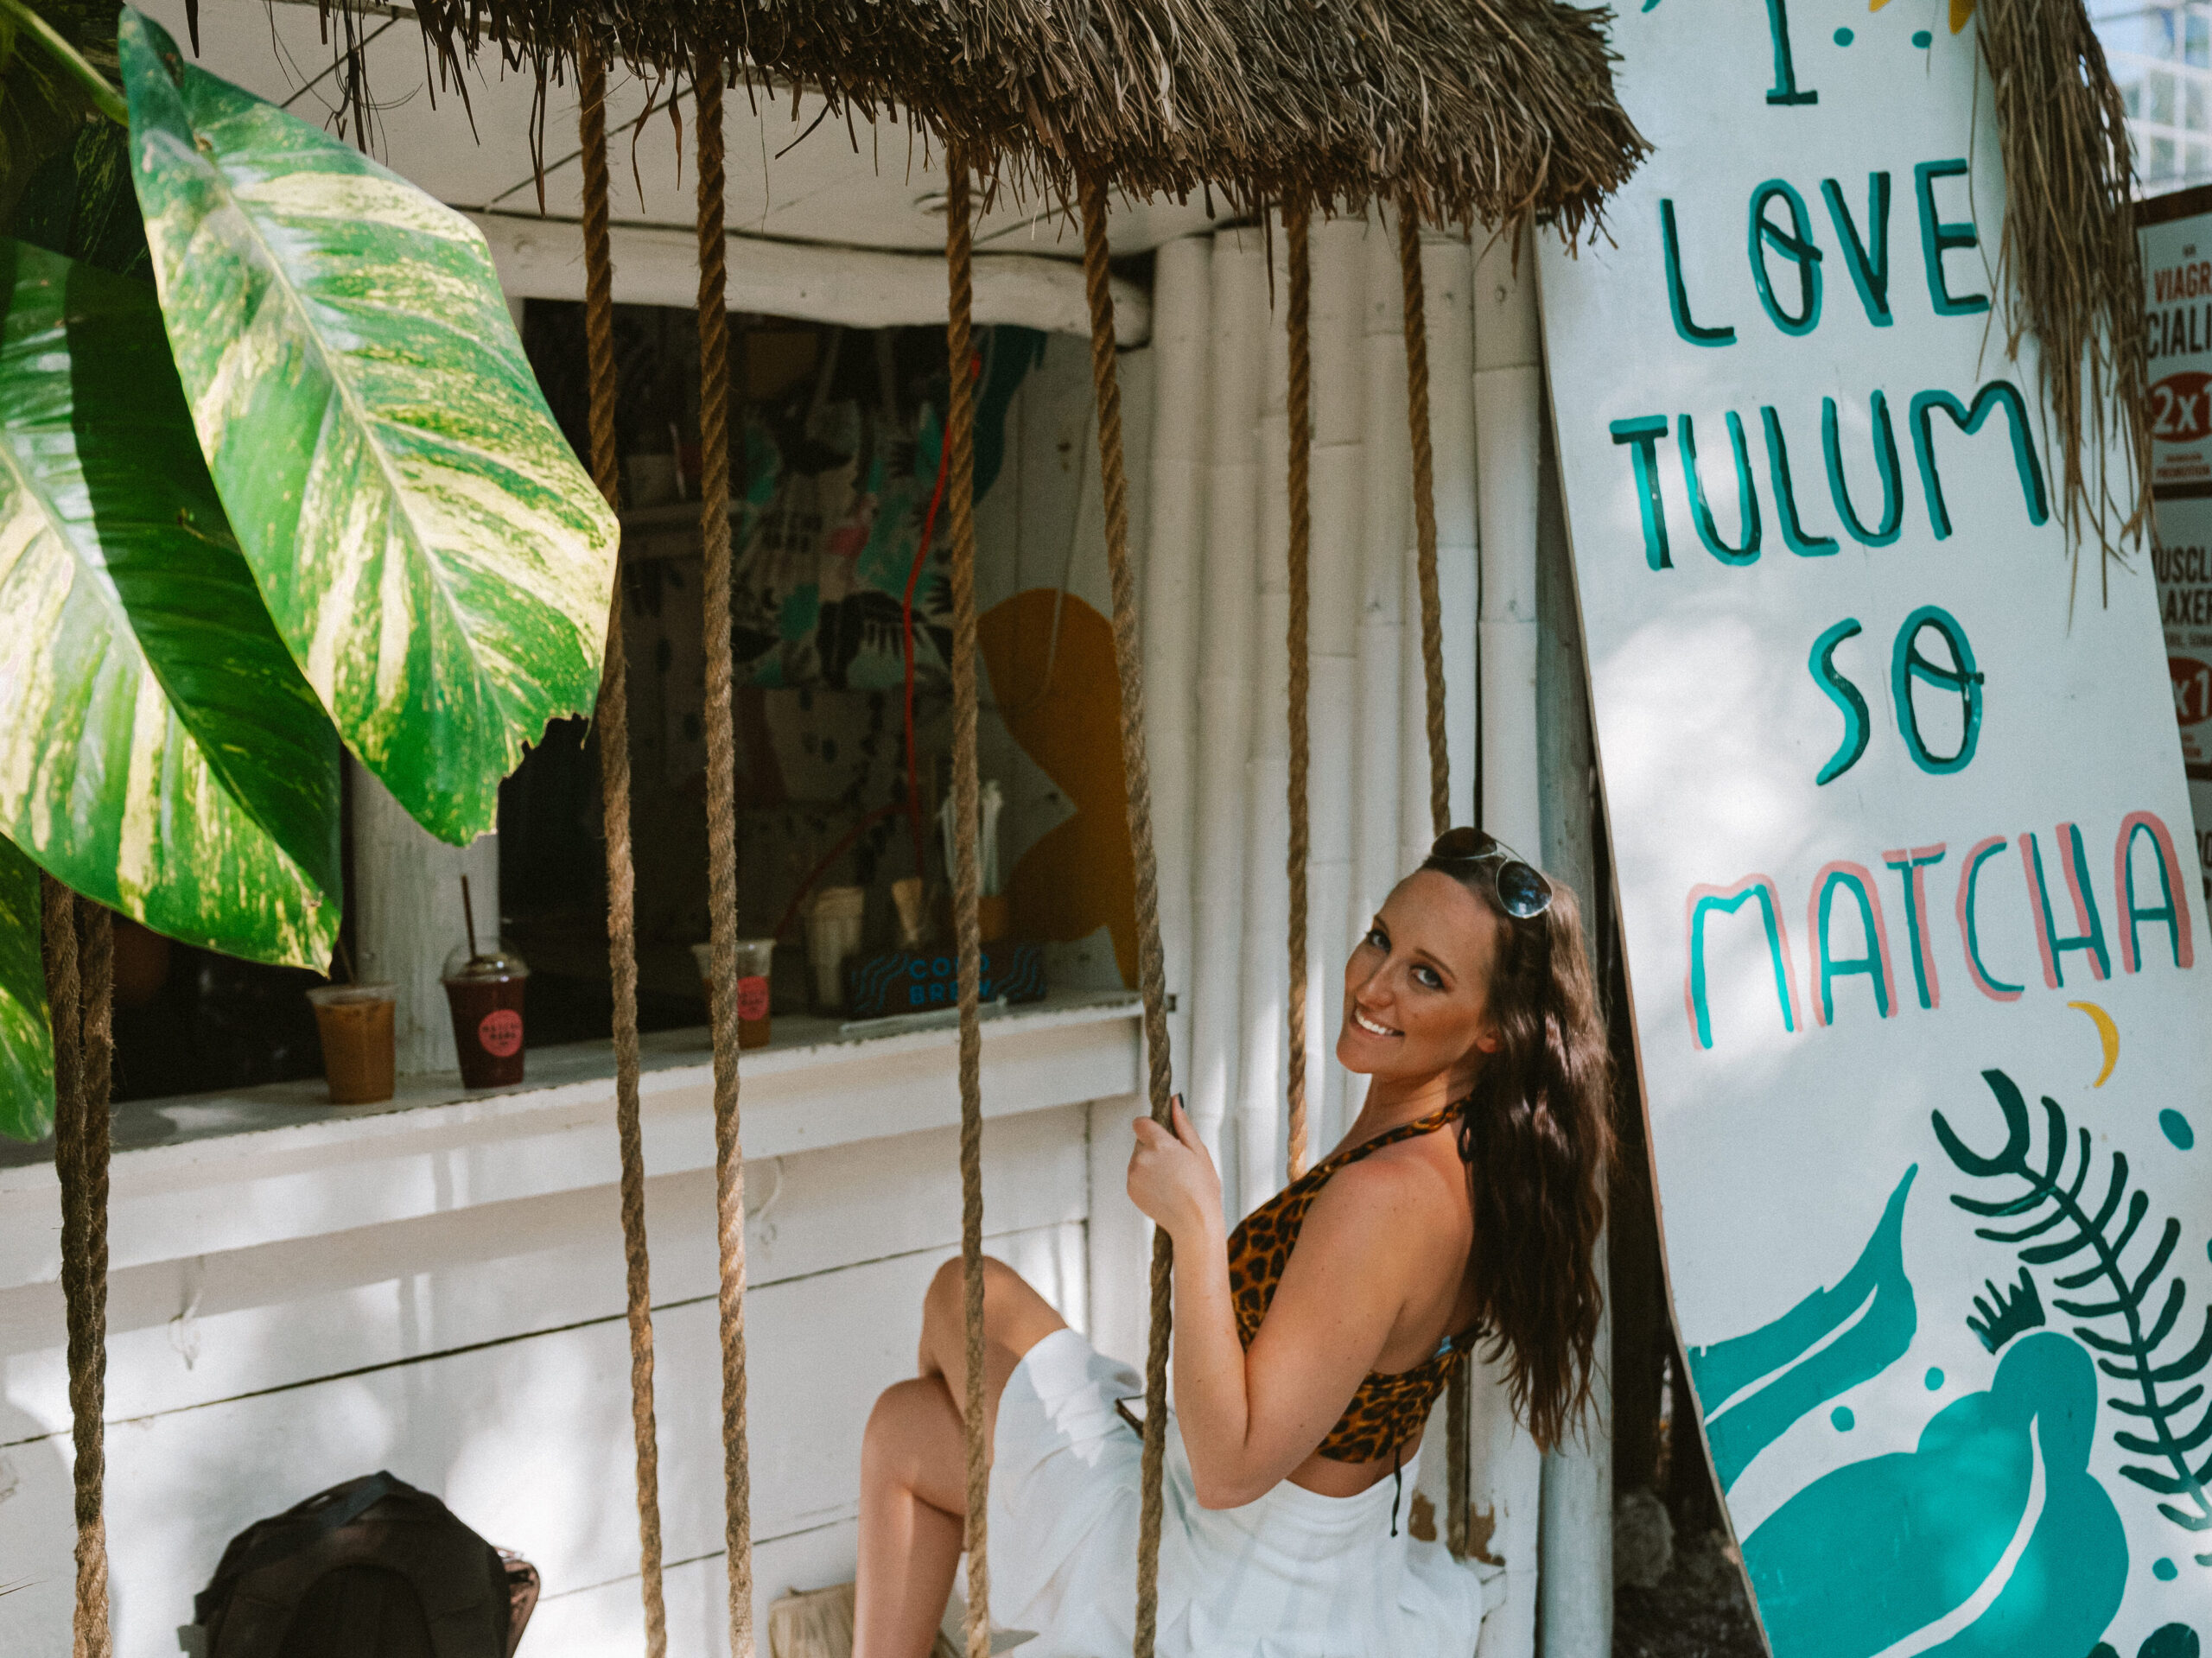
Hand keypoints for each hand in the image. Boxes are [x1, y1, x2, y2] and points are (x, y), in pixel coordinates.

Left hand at [1127, 1095, 1220, 1239]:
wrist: (1194, 1224)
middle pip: (1141, 1141)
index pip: (1140, 1123)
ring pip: (1138, 1158)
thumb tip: (1175, 1099)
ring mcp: (1133, 1175)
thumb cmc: (1202, 1188)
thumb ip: (1183, 1124)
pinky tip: (1164, 1190)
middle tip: (1176, 1164)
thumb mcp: (1199, 1151)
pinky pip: (1136, 1175)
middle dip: (1154, 1147)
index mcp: (1159, 1144)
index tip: (1164, 1137)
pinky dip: (1146, 1179)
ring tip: (1172, 1180)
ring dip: (1150, 1163)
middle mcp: (1141, 1158)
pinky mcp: (1130, 1189)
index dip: (1151, 1127)